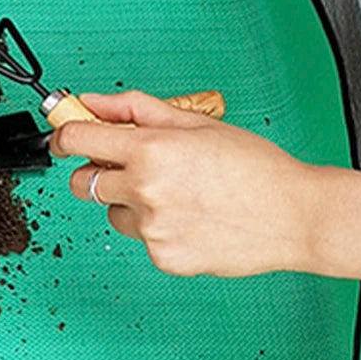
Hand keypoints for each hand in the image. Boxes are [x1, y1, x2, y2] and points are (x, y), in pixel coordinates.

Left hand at [50, 91, 319, 276]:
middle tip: (127, 168)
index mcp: (150, 150)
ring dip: (130, 203)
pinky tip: (190, 218)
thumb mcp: (195, 124)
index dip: (64, 136)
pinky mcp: (162, 257)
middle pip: (82, 183)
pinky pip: (141, 239)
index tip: (64, 138)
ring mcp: (152, 228)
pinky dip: (157, 229)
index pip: (76, 139)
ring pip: (113, 213)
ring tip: (177, 196)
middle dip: (95, 172)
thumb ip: (134, 109)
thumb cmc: (254, 167)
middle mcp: (144, 190)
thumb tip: (92, 102)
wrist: (296, 215)